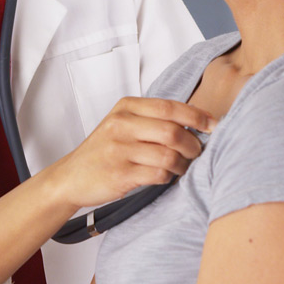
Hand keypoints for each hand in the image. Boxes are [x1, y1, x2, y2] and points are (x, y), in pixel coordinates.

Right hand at [48, 97, 215, 209]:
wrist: (71, 177)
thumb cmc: (104, 151)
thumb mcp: (123, 124)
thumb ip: (153, 119)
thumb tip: (196, 122)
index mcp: (125, 107)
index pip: (170, 107)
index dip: (197, 115)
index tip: (213, 125)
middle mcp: (121, 125)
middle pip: (173, 131)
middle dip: (193, 144)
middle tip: (197, 152)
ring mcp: (119, 150)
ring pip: (168, 155)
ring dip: (182, 164)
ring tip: (181, 167)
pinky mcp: (120, 174)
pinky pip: (158, 175)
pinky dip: (168, 177)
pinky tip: (164, 176)